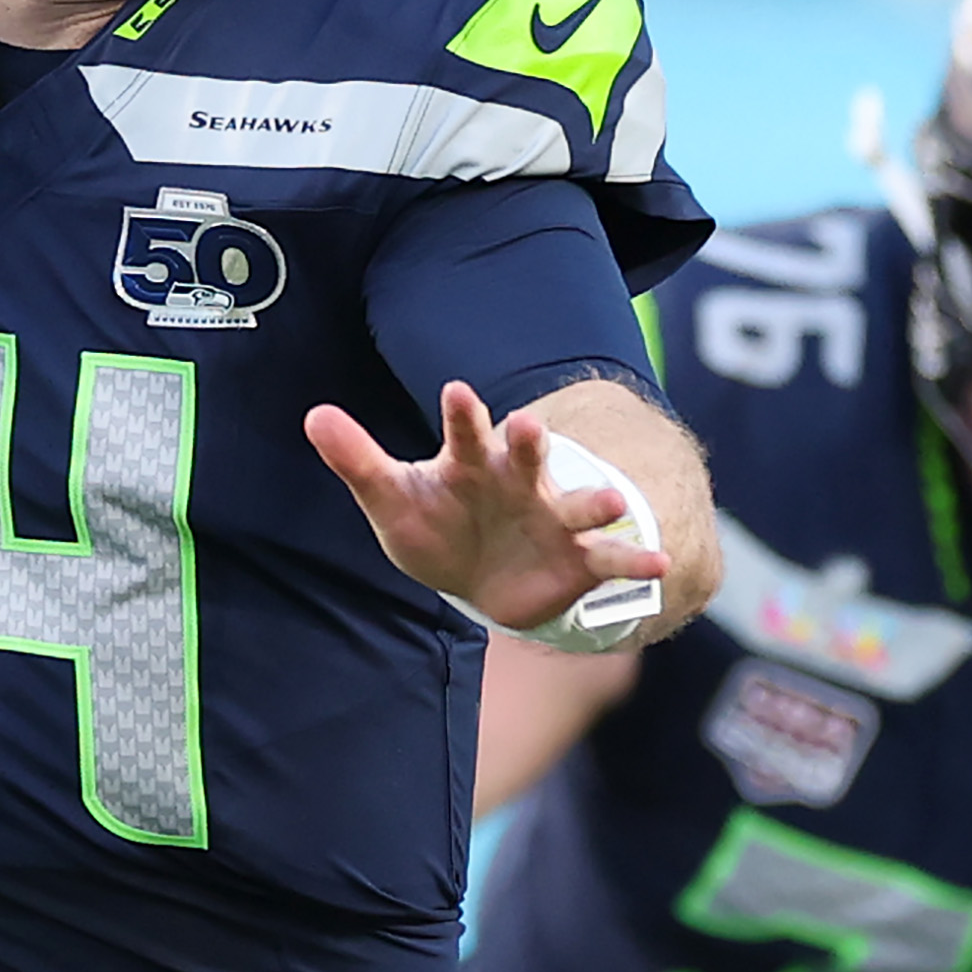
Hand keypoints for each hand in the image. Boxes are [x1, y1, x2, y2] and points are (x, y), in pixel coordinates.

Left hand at [307, 381, 670, 630]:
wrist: (478, 580)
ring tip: (612, 501)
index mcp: (472, 465)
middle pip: (526, 461)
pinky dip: (634, 560)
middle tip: (530, 425)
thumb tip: (313, 414)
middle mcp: (519, 485)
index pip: (465, 435)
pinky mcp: (579, 561)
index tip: (456, 391)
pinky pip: (610, 560)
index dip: (462, 416)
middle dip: (531, 446)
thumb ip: (358, 460)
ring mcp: (554, 520)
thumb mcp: (392, 499)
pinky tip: (658, 564)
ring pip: (578, 506)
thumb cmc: (435, 528)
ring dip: (596, 502)